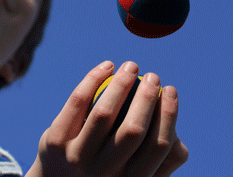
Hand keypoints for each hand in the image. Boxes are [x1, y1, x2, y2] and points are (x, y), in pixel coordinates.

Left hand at [27, 61, 187, 176]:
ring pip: (103, 114)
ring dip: (121, 84)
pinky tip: (107, 67)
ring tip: (131, 66)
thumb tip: (177, 133)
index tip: (170, 90)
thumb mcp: (129, 173)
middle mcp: (103, 175)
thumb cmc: (103, 170)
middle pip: (132, 130)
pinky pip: (78, 102)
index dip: (168, 114)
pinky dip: (94, 79)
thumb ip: (155, 160)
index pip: (157, 146)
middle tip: (153, 77)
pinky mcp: (55, 141)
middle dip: (147, 97)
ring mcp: (76, 159)